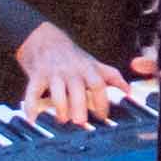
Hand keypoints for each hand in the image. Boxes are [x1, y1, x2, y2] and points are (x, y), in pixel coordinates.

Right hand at [15, 24, 132, 130]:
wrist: (43, 38)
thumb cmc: (72, 56)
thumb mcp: (93, 63)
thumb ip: (111, 76)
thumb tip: (129, 91)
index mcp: (87, 68)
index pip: (98, 84)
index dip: (102, 101)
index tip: (102, 117)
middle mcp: (71, 71)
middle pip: (78, 89)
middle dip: (79, 106)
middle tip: (80, 121)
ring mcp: (53, 73)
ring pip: (57, 91)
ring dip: (60, 108)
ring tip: (63, 120)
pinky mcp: (36, 76)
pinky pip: (33, 91)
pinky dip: (31, 106)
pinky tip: (32, 119)